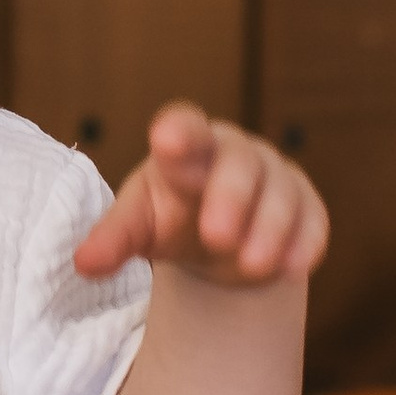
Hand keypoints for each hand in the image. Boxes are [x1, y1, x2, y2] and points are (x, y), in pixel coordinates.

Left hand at [74, 102, 328, 288]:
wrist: (217, 240)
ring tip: (253, 265)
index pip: (185, 126)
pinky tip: (293, 268)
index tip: (167, 139)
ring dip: (268, 228)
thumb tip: (83, 264)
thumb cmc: (170, 217)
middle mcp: (235, 154)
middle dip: (230, 196)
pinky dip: (304, 243)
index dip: (179, 130)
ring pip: (279, 193)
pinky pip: (312, 220)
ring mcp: (275, 177)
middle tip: (216, 236)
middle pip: (238, 163)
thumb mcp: (138, 225)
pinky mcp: (306, 207)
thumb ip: (114, 239)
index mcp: (186, 148)